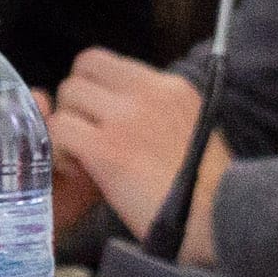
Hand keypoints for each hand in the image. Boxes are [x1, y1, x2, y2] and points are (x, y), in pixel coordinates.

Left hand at [46, 52, 217, 250]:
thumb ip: (162, 112)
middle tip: (85, 136)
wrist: (219, 215)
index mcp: (171, 87)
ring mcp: (125, 117)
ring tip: (82, 158)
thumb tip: (128, 113)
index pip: (104, 61)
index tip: (98, 114)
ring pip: (66, 98)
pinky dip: (60, 151)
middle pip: (79, 74)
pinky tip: (80, 172)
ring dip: (66, 128)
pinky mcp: (105, 148)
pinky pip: (58, 130)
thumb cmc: (211, 188)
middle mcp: (148, 92)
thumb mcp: (196, 128)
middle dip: (74, 106)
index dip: (91, 87)